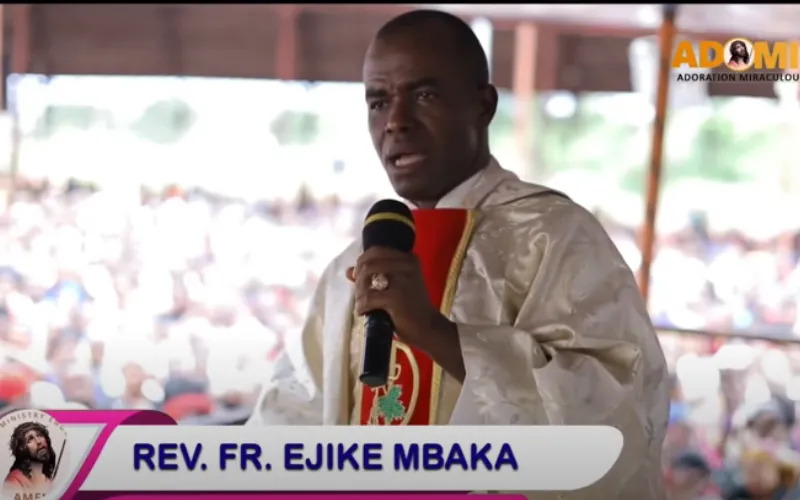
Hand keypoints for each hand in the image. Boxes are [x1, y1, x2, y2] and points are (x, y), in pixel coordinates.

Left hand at [347, 246, 465, 381]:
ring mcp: (403, 279)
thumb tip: (348, 270)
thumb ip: (372, 276)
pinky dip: (361, 306)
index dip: (362, 262)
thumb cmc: (410, 307)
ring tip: (361, 303)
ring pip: (366, 277)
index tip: (358, 276)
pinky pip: (368, 298)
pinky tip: (363, 312)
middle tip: (359, 294)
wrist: (427, 328)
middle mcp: (407, 264)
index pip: (376, 251)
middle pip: (369, 263)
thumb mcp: (393, 287)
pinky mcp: (396, 297)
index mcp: (408, 259)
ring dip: (359, 292)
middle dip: (358, 278)